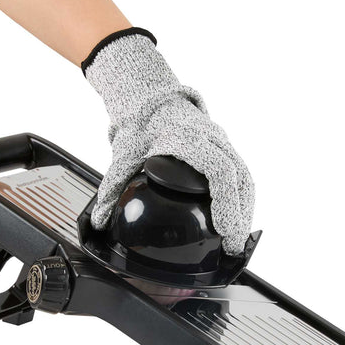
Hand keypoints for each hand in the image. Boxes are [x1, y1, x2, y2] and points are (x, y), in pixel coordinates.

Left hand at [84, 31, 254, 255]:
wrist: (149, 98)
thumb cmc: (139, 122)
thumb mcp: (123, 153)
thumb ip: (111, 186)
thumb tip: (100, 219)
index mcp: (189, 138)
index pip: (219, 171)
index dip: (226, 204)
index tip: (226, 230)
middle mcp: (211, 138)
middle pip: (239, 178)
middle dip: (240, 216)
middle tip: (233, 246)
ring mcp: (220, 141)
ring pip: (244, 177)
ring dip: (244, 209)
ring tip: (237, 239)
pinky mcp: (223, 147)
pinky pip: (240, 173)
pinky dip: (240, 198)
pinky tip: (235, 218)